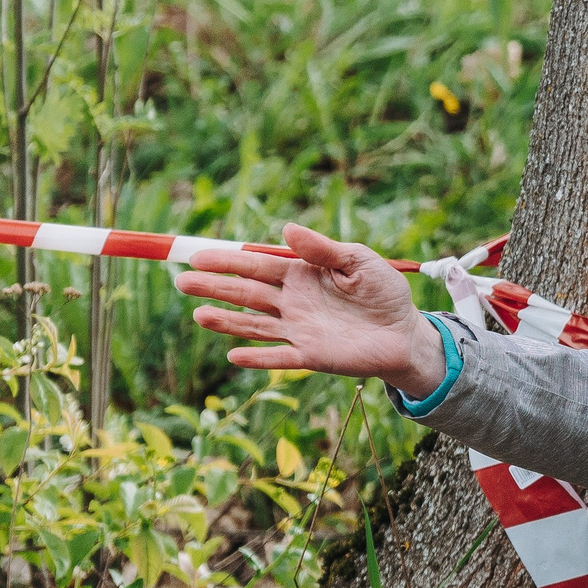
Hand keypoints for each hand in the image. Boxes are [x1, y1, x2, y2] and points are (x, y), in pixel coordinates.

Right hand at [173, 223, 450, 396]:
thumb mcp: (358, 261)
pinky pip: (280, 357)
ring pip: (255, 325)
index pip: (257, 265)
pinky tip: (234, 356)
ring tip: (198, 316)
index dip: (228, 261)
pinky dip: (258, 358)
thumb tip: (287, 229)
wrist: (406, 332)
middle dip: (215, 287)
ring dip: (227, 321)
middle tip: (181, 282)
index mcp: (301, 274)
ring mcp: (299, 329)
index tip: (197, 256)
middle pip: (247, 293)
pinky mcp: (312, 356)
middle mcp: (293, 302)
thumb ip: (323, 249)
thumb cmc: (383, 292)